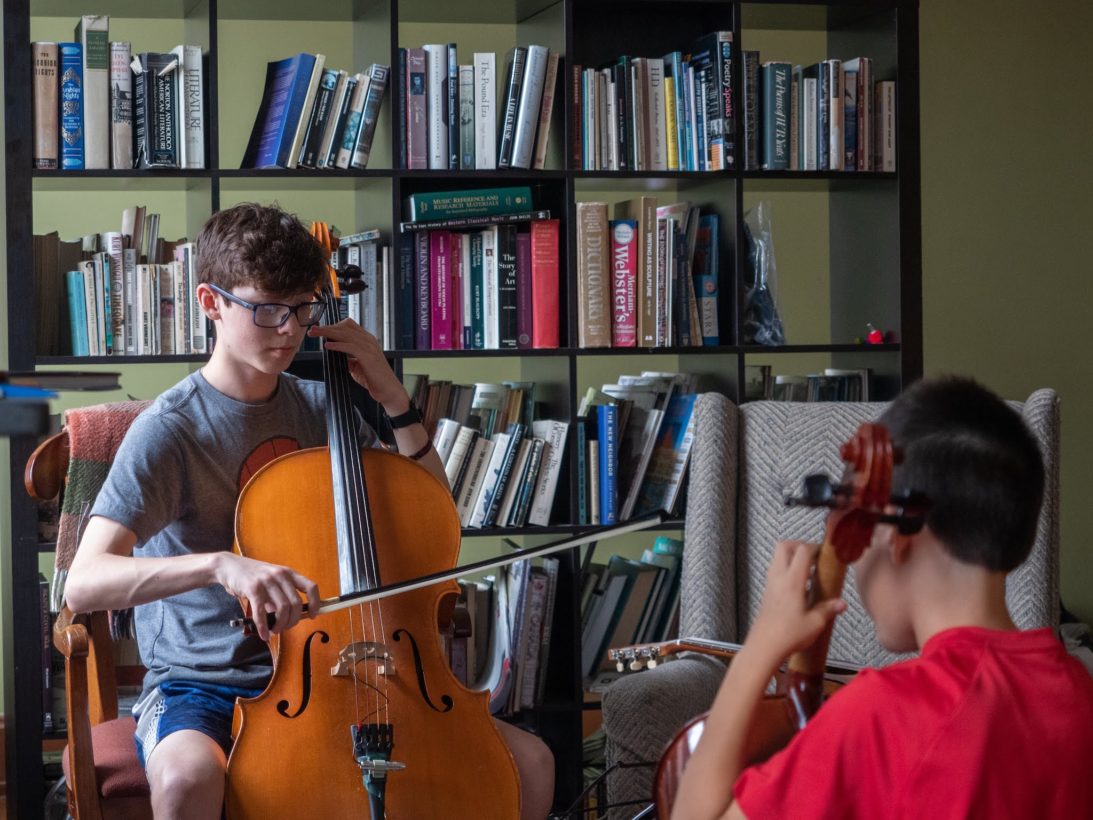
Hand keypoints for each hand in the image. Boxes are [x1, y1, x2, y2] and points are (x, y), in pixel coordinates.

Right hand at [214, 553, 319, 641]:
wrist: (229, 567)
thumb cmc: (253, 577)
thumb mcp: (273, 581)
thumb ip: (283, 595)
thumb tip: (293, 617)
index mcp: (289, 573)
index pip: (311, 587)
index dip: (315, 603)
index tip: (313, 615)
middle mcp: (281, 575)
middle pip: (296, 603)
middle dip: (293, 620)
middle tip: (285, 627)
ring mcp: (267, 581)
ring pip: (282, 609)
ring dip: (280, 625)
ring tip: (274, 631)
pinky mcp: (253, 589)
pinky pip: (262, 612)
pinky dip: (263, 627)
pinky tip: (264, 634)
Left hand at [307, 319, 405, 408]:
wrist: (388, 390)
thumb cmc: (373, 379)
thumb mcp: (356, 365)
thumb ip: (347, 357)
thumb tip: (333, 354)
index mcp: (367, 340)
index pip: (349, 325)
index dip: (333, 325)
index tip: (320, 330)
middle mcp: (369, 340)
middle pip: (345, 327)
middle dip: (326, 327)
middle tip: (312, 330)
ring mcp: (370, 347)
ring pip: (345, 334)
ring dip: (328, 333)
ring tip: (315, 334)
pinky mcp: (368, 356)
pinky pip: (350, 347)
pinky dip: (337, 345)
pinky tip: (327, 345)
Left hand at [747, 540, 846, 662]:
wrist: (764, 647)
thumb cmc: (788, 635)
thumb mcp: (815, 623)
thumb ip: (828, 609)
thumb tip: (841, 603)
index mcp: (791, 580)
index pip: (802, 550)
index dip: (815, 547)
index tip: (826, 554)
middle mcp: (778, 578)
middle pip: (784, 546)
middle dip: (799, 545)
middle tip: (815, 557)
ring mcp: (770, 584)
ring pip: (777, 558)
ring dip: (792, 558)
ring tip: (809, 572)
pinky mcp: (767, 593)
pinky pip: (776, 572)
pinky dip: (787, 571)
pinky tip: (800, 587)